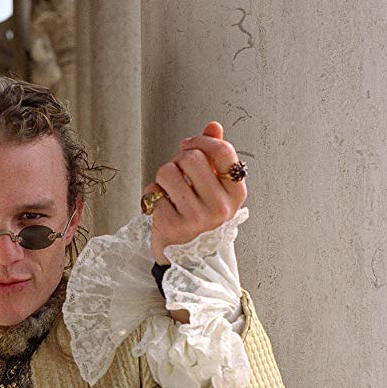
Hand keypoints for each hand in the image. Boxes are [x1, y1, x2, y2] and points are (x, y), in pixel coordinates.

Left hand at [143, 121, 247, 265]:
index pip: (223, 152)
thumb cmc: (202, 221)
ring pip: (168, 172)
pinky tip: (159, 207)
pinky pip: (153, 193)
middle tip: (176, 174)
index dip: (202, 140)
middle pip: (191, 158)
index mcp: (235, 194)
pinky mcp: (172, 226)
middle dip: (177, 160)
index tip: (188, 143)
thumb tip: (213, 125)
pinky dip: (151, 196)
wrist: (189, 261)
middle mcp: (219, 207)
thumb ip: (215, 158)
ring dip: (162, 177)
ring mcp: (196, 218)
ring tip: (168, 191)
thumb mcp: (215, 191)